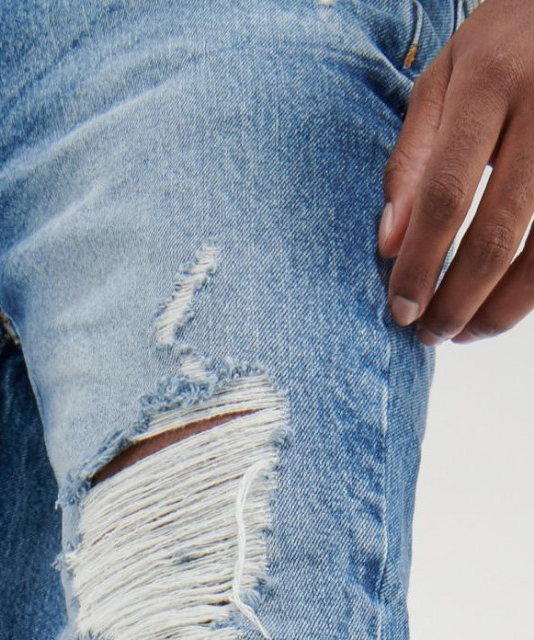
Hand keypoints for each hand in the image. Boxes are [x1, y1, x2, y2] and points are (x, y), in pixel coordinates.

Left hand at [379, 0, 533, 344]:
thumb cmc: (502, 46)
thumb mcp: (443, 79)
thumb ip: (412, 159)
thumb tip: (390, 245)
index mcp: (490, 82)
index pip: (446, 195)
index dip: (421, 263)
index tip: (400, 309)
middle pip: (496, 233)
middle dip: (458, 299)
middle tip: (430, 334)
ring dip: (502, 307)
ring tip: (467, 332)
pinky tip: (508, 303)